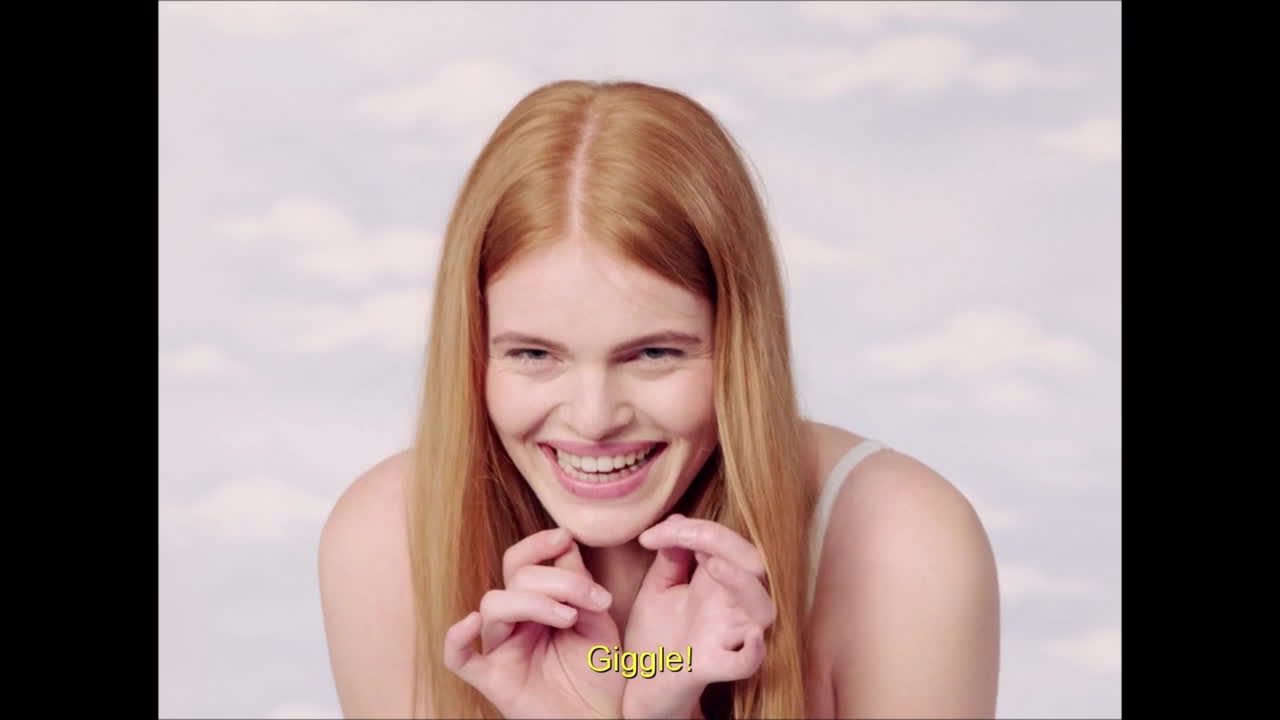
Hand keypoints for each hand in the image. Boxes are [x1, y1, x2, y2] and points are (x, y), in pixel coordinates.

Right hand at [443, 528, 625, 718]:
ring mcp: (501, 649)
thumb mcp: (598, 620)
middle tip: (592, 596)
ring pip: (494, 605)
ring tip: (569, 618)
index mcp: (536, 604)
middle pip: (513, 578)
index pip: (521, 562)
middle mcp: (514, 623)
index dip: (538, 545)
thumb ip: (579, 585)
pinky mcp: (494, 679)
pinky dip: (456, 638)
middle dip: (554, 579)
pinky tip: (471, 622)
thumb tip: (564, 541)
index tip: (565, 537)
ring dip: (532, 601)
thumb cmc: (599, 672)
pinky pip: (458, 658)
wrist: (603, 718)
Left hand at [620, 514, 775, 718]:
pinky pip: (747, 662)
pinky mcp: (714, 666)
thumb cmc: (656, 638)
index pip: (724, 543)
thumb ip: (670, 558)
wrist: (640, 686)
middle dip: (726, 543)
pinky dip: (753, 651)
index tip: (650, 536)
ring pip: (763, 609)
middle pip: (754, 566)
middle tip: (688, 538)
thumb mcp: (658, 590)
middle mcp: (729, 608)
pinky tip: (751, 637)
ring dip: (742, 583)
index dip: (695, 529)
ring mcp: (726, 637)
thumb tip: (678, 519)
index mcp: (716, 585)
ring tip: (712, 565)